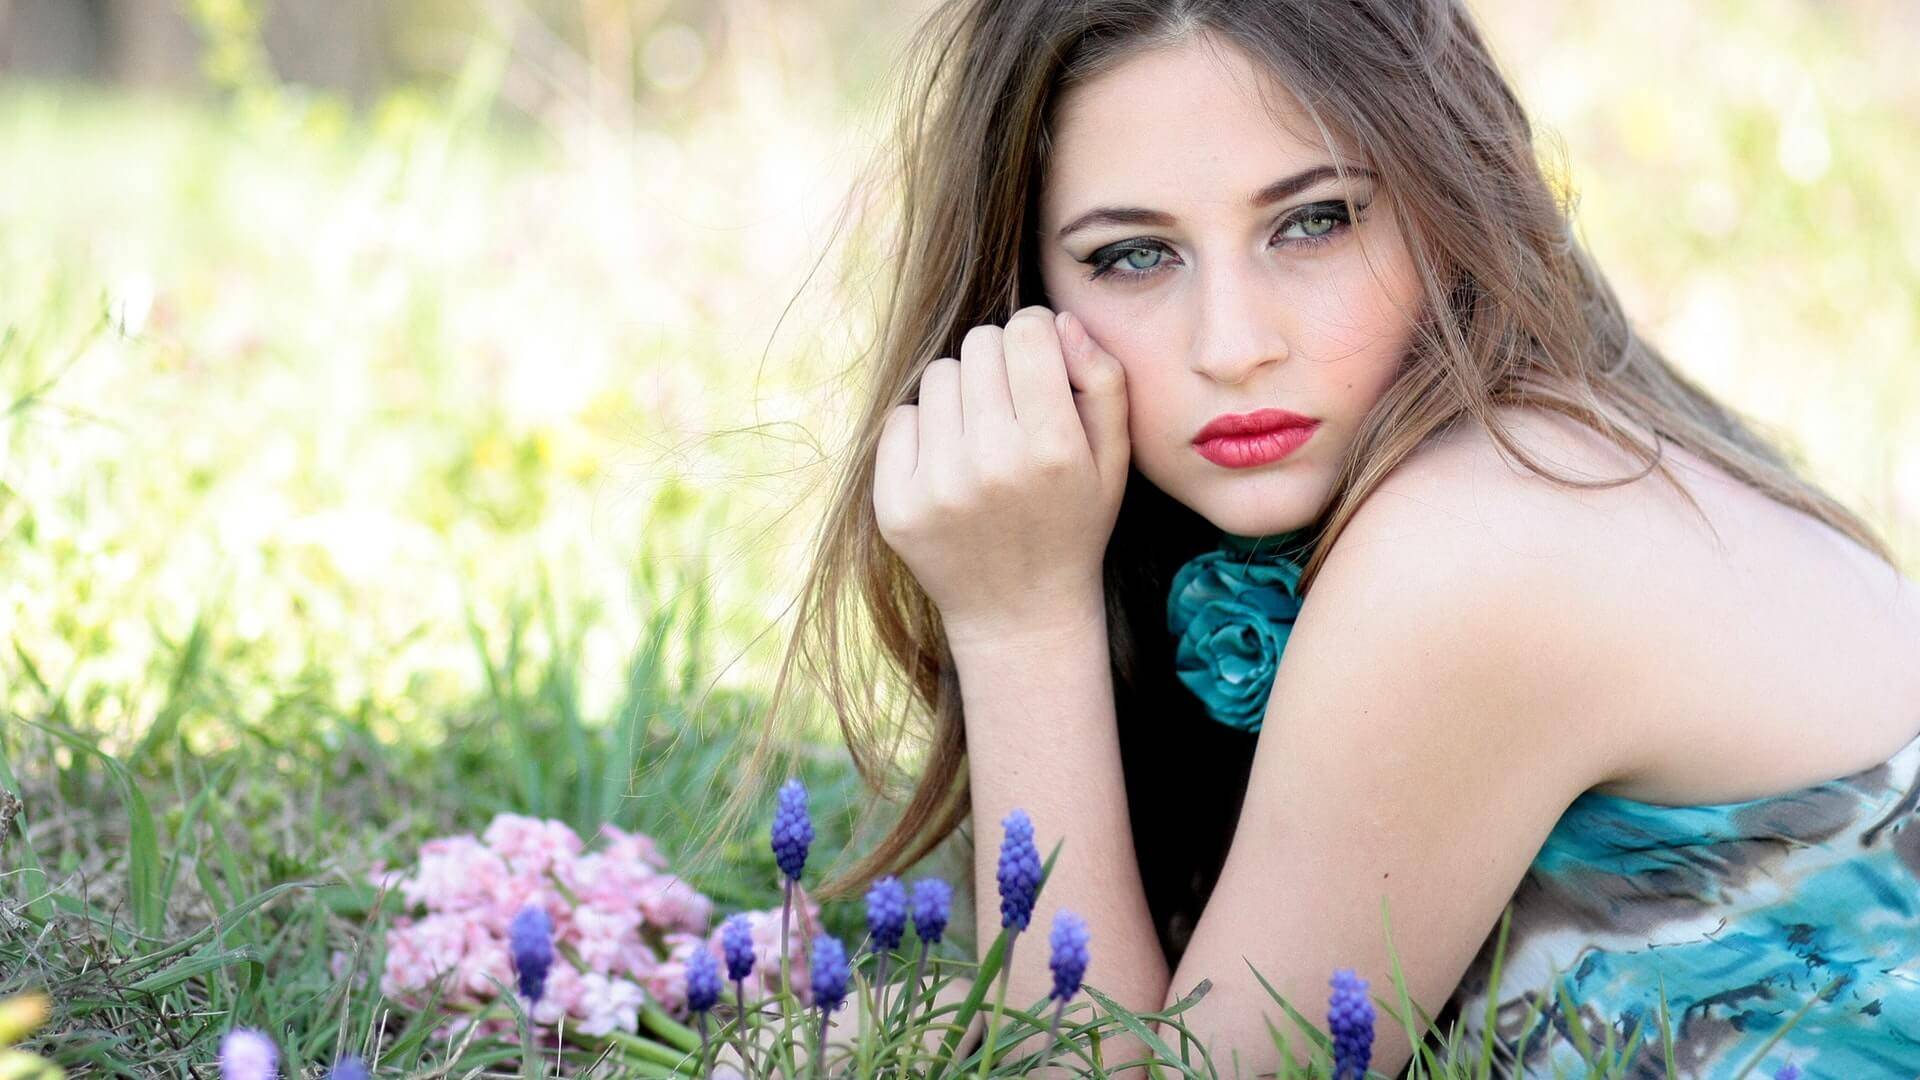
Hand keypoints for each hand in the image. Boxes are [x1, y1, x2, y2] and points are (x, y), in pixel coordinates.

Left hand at [873, 306, 1129, 648]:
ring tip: (982, 436)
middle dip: (998, 363)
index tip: (1039, 363)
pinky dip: (925, 431)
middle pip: (978, 346)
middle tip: (1012, 405)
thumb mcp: (1114, 459)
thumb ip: (1103, 381)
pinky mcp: (895, 506)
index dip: (1035, 337)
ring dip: (961, 394)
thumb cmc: (1073, 524)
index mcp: (1053, 449)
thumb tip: (1058, 320)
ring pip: (938, 377)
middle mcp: (991, 465)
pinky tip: (950, 464)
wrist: (1021, 613)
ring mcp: (936, 487)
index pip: (1025, 332)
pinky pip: (900, 419)